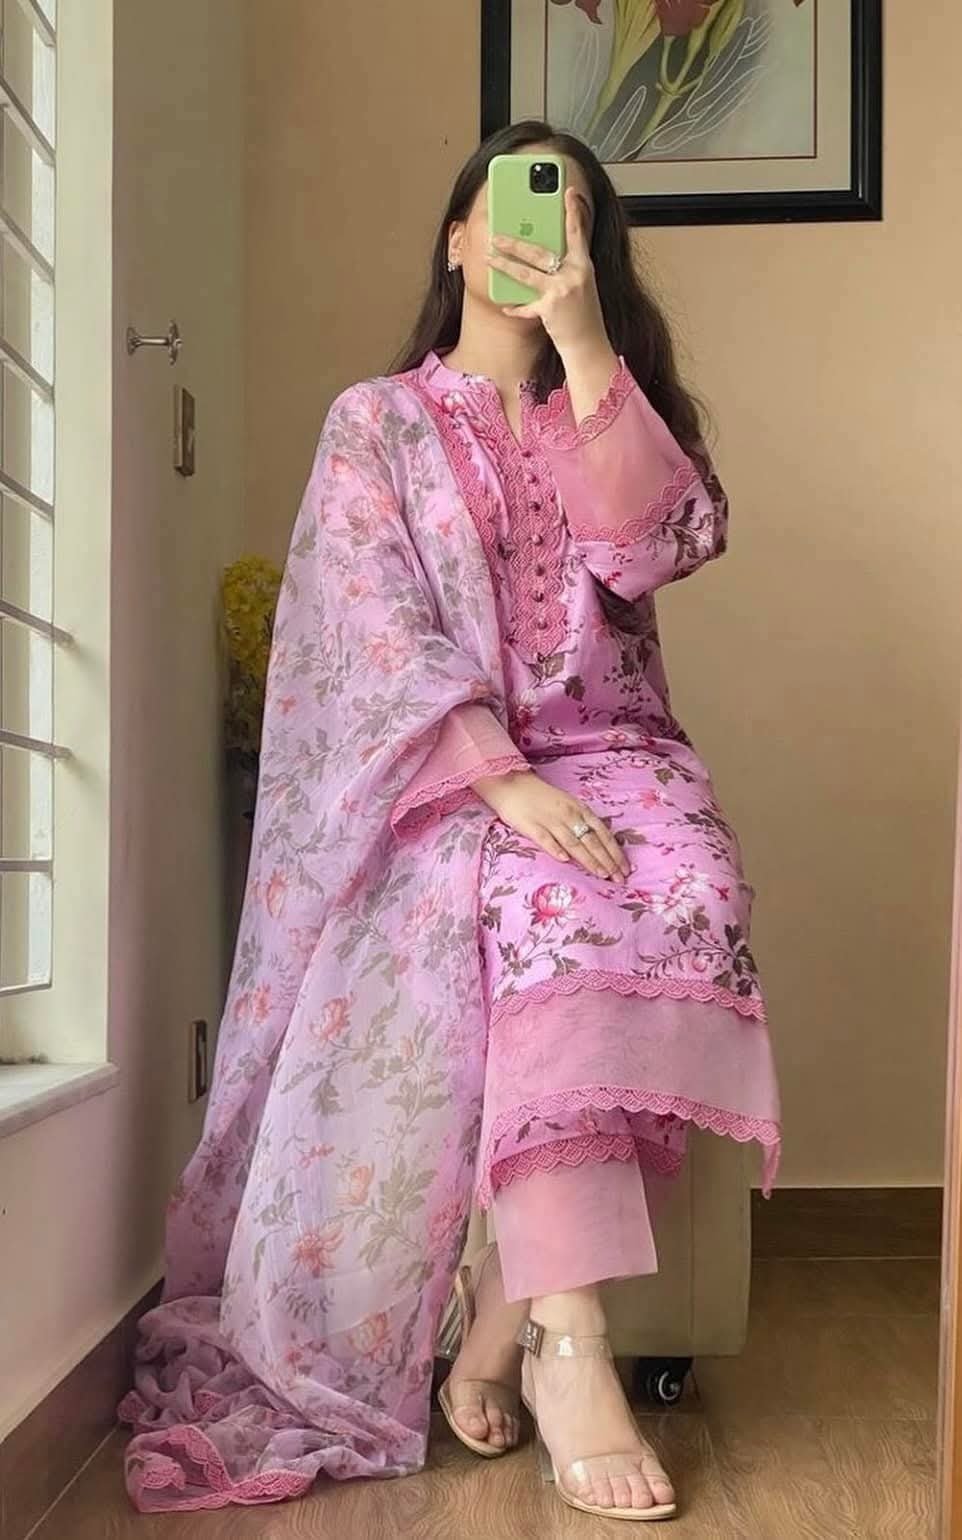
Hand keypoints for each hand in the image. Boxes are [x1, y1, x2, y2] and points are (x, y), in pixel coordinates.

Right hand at [472, 768, 629, 883]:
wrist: (512, 783)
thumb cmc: (542, 797)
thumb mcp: (569, 804)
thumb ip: (583, 822)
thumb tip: (600, 844)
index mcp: (580, 809)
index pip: (603, 833)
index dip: (615, 852)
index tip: (625, 869)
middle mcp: (568, 815)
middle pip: (592, 840)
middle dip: (607, 861)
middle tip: (619, 878)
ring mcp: (550, 820)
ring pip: (573, 842)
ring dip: (589, 859)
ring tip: (601, 874)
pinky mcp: (530, 825)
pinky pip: (545, 839)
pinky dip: (555, 849)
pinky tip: (565, 860)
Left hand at [487, 188, 608, 358]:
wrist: (589, 345)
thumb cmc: (584, 316)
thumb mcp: (581, 286)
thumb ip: (566, 268)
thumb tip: (543, 254)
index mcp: (584, 266)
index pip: (578, 233)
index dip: (574, 211)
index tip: (569, 192)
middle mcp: (574, 275)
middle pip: (539, 252)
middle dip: (514, 243)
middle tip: (496, 234)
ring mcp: (561, 291)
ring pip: (526, 273)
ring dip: (504, 265)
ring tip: (489, 257)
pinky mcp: (550, 309)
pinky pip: (525, 306)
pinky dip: (514, 308)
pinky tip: (505, 306)